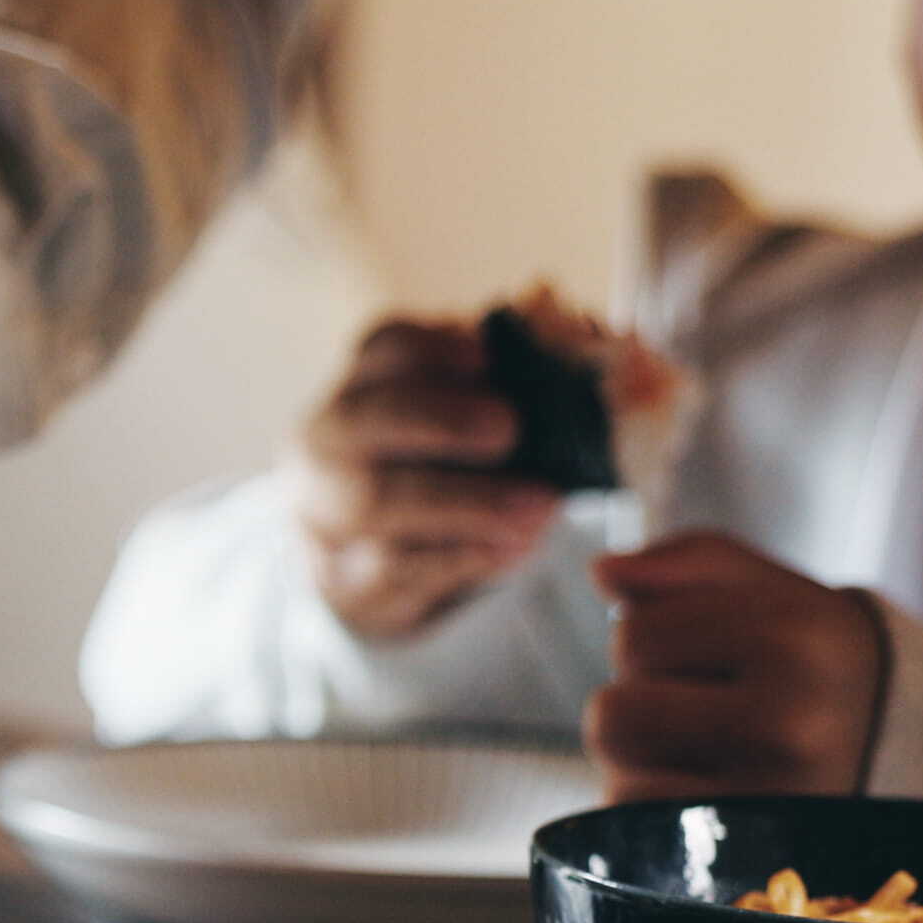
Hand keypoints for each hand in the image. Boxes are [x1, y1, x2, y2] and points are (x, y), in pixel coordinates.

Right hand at [292, 317, 562, 641]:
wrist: (373, 551)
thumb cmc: (442, 461)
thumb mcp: (470, 411)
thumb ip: (523, 379)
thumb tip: (593, 344)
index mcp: (367, 380)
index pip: (388, 347)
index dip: (434, 348)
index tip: (489, 354)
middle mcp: (332, 439)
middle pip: (368, 420)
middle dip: (440, 419)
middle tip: (508, 427)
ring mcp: (330, 511)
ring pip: (381, 502)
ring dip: (467, 502)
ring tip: (541, 507)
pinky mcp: (348, 578)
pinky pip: (398, 568)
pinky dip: (461, 557)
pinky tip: (513, 547)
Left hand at [586, 534, 886, 800]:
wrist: (885, 755)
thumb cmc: (808, 663)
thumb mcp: (773, 592)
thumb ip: (690, 562)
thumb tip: (602, 570)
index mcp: (804, 638)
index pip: (636, 631)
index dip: (656, 638)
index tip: (720, 656)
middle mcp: (792, 720)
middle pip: (613, 708)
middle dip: (641, 699)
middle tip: (708, 706)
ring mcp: (766, 797)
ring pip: (618, 772)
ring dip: (637, 752)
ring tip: (704, 745)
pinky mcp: (737, 852)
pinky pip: (629, 815)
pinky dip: (647, 796)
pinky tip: (703, 787)